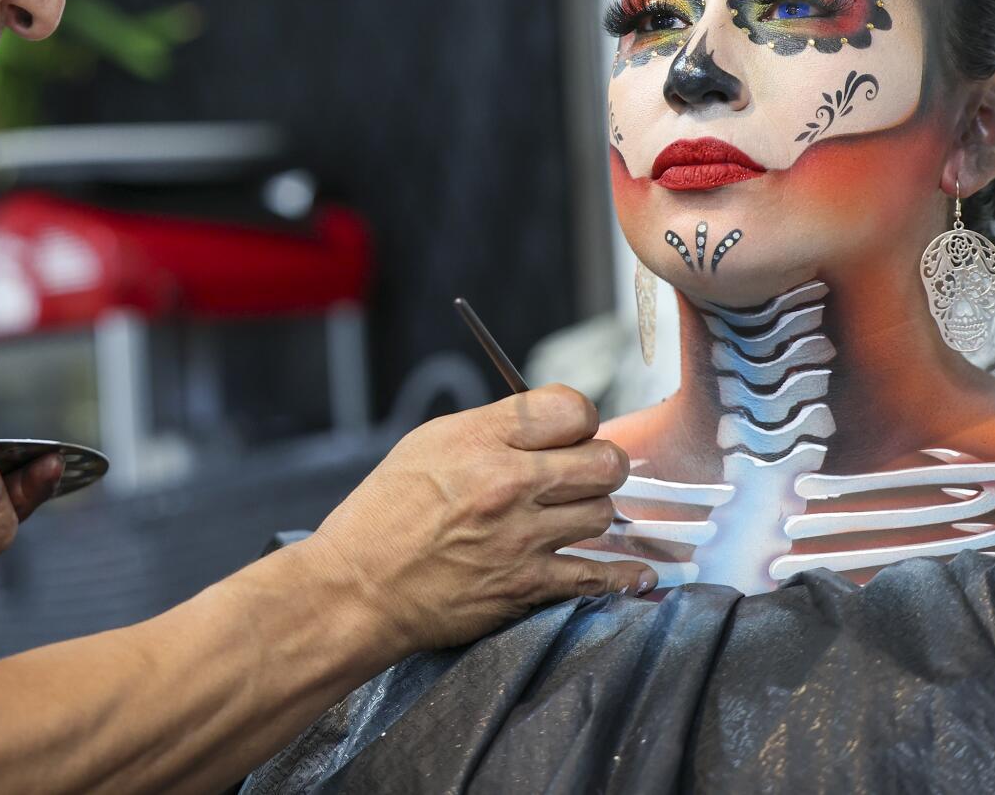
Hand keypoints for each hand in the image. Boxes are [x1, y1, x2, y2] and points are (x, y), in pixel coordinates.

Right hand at [298, 385, 651, 654]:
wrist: (358, 587)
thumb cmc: (383, 513)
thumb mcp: (428, 444)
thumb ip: (492, 429)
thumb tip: (546, 427)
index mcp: (482, 438)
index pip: (571, 407)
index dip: (578, 419)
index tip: (570, 433)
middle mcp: (509, 483)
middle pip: (604, 460)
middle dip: (601, 464)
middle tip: (583, 474)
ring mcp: (522, 537)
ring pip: (603, 513)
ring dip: (594, 513)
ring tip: (572, 517)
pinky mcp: (526, 586)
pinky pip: (596, 576)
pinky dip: (621, 575)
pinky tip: (636, 571)